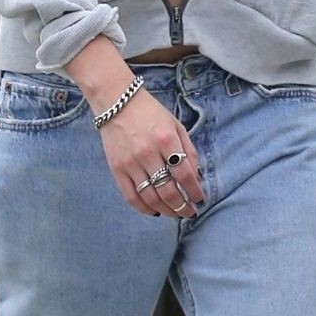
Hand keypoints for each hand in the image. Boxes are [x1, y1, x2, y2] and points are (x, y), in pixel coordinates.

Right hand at [97, 87, 205, 219]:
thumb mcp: (176, 125)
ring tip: (175, 213)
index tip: (200, 199)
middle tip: (190, 212)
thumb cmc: (150, 112)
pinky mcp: (116, 169)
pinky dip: (144, 209)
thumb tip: (196, 177)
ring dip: (166, 211)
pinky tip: (155, 211)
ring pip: (150, 198)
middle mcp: (147, 153)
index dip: (194, 191)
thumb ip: (188, 150)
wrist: (116, 102)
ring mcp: (130, 163)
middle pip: (168, 191)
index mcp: (166, 139)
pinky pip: (131, 197)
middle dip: (182, 207)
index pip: (184, 174)